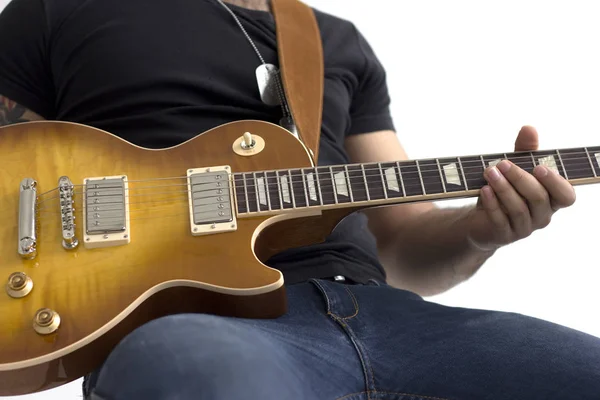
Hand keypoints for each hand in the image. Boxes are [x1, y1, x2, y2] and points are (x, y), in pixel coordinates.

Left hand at [467, 126, 575, 250]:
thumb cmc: (505, 189)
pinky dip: (492, 204)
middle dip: (520, 178)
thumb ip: (524, 150)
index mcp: (551, 199)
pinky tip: (484, 190)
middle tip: (502, 163)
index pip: (566, 196)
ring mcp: (524, 228)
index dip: (556, 183)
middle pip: (538, 198)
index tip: (539, 167)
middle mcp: (541, 215)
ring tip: (489, 172)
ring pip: (518, 209)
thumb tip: (529, 128)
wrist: (480, 219)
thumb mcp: (515, 168)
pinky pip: (500, 220)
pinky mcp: (504, 235)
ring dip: (503, 188)